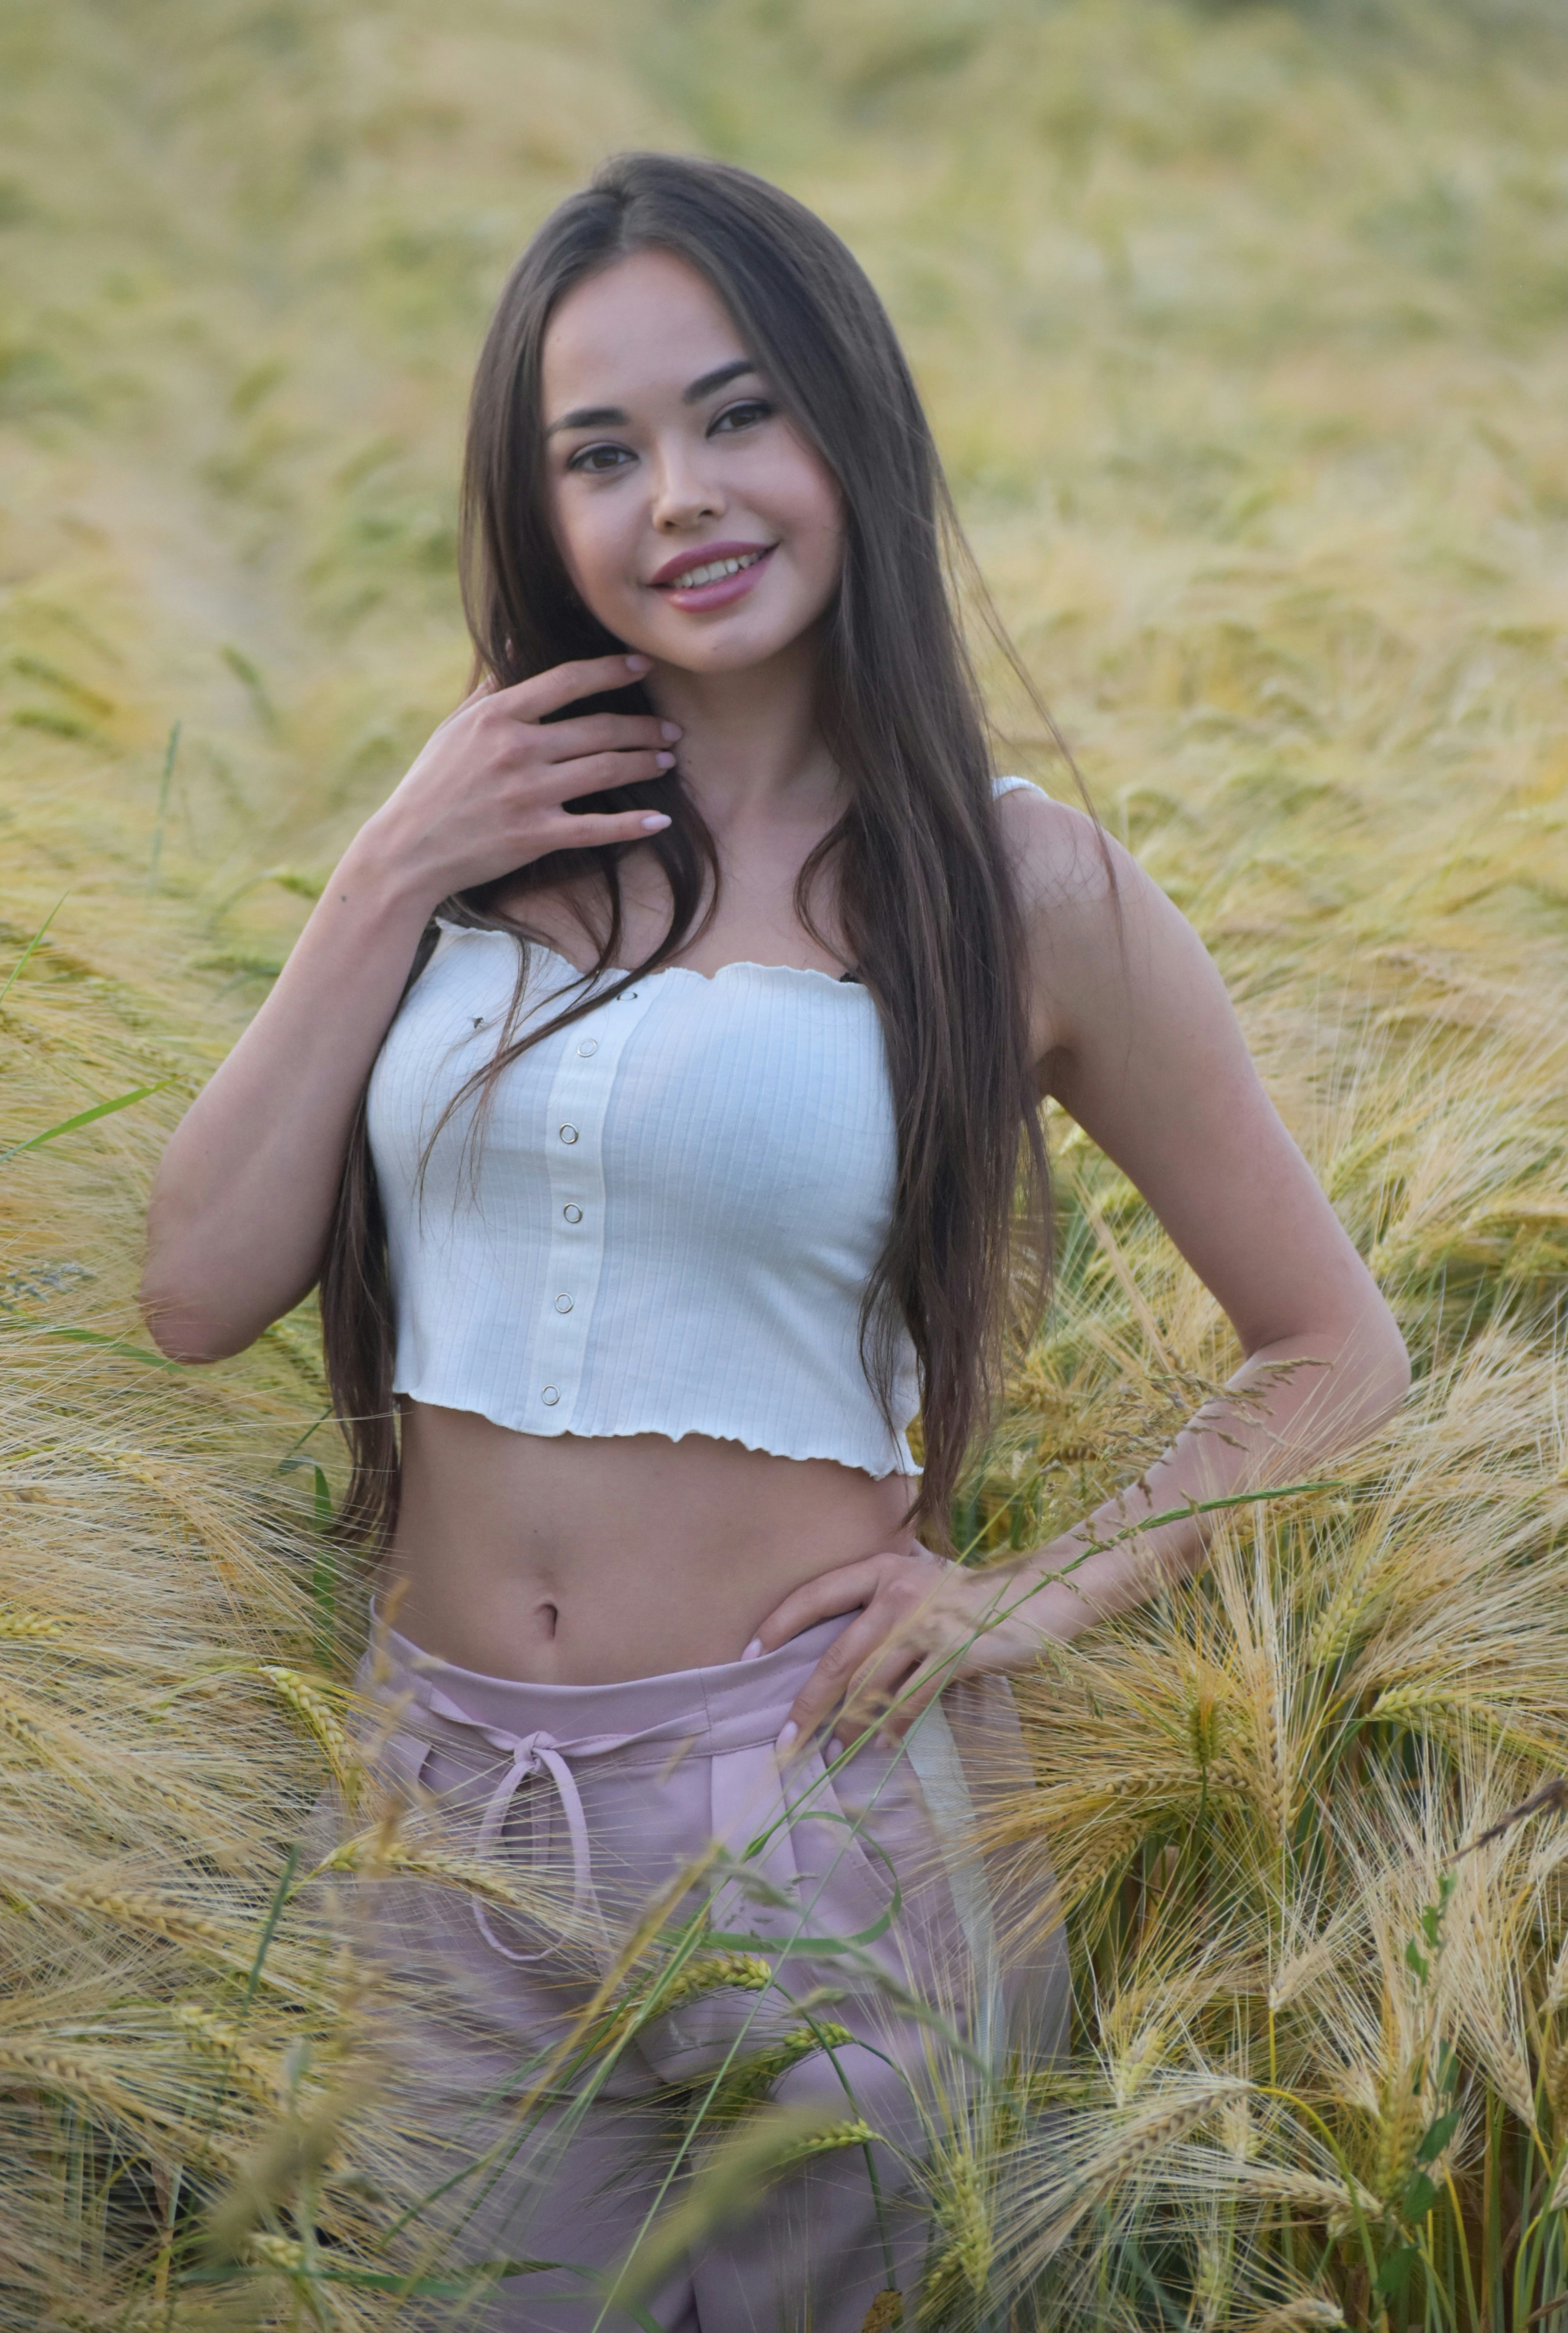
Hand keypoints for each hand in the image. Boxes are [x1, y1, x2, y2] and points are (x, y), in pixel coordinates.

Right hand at [354, 652, 679, 908]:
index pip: (568, 681)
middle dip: (643, 726)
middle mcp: (517, 750)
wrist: (407, 851)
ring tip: (667, 759)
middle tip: (670, 728)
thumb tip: (513, 641)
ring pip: (605, 770)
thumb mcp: (453, 728)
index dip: (611, 671)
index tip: (643, 666)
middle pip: (598, 728)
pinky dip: (633, 824)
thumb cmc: (431, 785)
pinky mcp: (535, 835)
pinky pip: (597, 828)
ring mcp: (528, 794)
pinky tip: (660, 819)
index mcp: (498, 716)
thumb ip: (491, 689)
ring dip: (644, 763)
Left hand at [749, 1545, 1068, 1760]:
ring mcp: (927, 1623)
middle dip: (807, 1703)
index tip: (748, 1654)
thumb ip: (882, 1612)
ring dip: (848, 1725)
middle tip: (785, 1741)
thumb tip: (838, 1665)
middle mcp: (899, 1592)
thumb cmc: (971, 1600)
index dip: (779, 1623)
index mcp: (883, 1569)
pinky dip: (893, 1726)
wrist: (1036, 1599)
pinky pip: (911, 1699)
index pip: (817, 1594)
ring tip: (833, 1750)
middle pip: (838, 1656)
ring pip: (871, 1685)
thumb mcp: (921, 1588)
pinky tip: (882, 1744)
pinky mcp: (954, 1653)